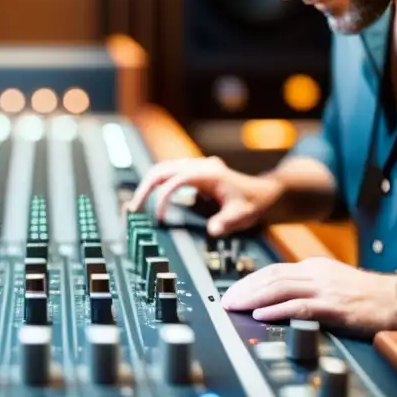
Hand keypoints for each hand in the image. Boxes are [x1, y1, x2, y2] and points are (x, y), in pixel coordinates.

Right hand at [127, 156, 283, 235]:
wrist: (263, 191)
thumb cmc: (253, 202)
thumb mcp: (242, 215)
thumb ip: (226, 222)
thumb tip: (212, 231)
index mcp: (209, 174)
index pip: (177, 180)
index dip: (164, 198)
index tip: (159, 217)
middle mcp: (200, 166)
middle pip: (162, 169)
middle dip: (145, 188)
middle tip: (133, 209)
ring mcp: (196, 166)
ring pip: (162, 168)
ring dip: (148, 185)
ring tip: (136, 205)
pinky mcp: (194, 171)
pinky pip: (169, 173)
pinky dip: (156, 184)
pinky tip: (150, 199)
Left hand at [219, 257, 396, 335]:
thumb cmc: (370, 298)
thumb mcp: (335, 285)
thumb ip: (311, 289)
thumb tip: (282, 302)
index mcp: (315, 267)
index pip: (274, 270)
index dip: (250, 281)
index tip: (233, 291)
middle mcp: (317, 273)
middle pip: (272, 277)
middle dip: (245, 288)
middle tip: (225, 301)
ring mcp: (325, 289)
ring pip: (280, 288)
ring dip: (253, 298)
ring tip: (234, 307)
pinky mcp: (334, 307)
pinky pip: (299, 307)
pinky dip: (277, 310)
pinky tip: (261, 316)